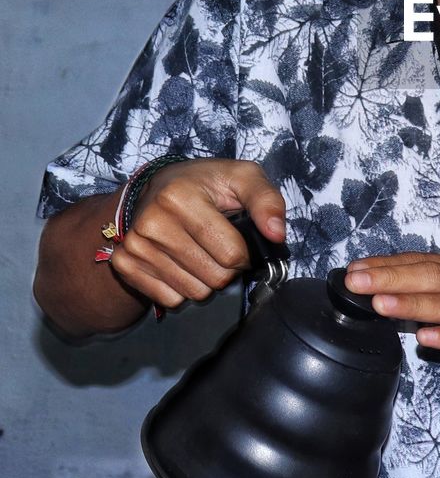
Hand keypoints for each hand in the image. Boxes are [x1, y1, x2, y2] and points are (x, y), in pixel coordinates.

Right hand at [109, 159, 285, 311]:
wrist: (156, 187)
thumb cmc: (206, 184)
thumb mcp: (242, 178)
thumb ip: (267, 201)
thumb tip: (277, 234)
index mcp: (180, 197)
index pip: (231, 254)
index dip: (245, 253)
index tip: (240, 239)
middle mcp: (151, 222)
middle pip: (214, 278)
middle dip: (227, 269)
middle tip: (220, 247)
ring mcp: (135, 245)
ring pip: (193, 293)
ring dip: (206, 280)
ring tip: (201, 252)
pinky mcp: (125, 264)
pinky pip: (170, 300)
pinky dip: (182, 288)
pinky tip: (181, 262)